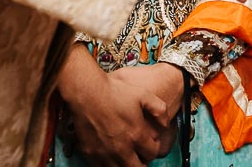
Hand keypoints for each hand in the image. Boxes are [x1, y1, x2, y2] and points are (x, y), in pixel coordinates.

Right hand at [55, 49, 175, 166]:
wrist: (87, 92)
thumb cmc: (113, 92)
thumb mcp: (143, 95)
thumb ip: (159, 110)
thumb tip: (165, 124)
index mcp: (136, 134)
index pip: (152, 153)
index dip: (154, 148)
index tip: (150, 144)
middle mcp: (122, 148)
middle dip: (142, 163)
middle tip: (140, 155)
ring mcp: (105, 153)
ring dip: (126, 165)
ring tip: (127, 157)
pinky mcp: (90, 154)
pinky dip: (109, 166)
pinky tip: (112, 157)